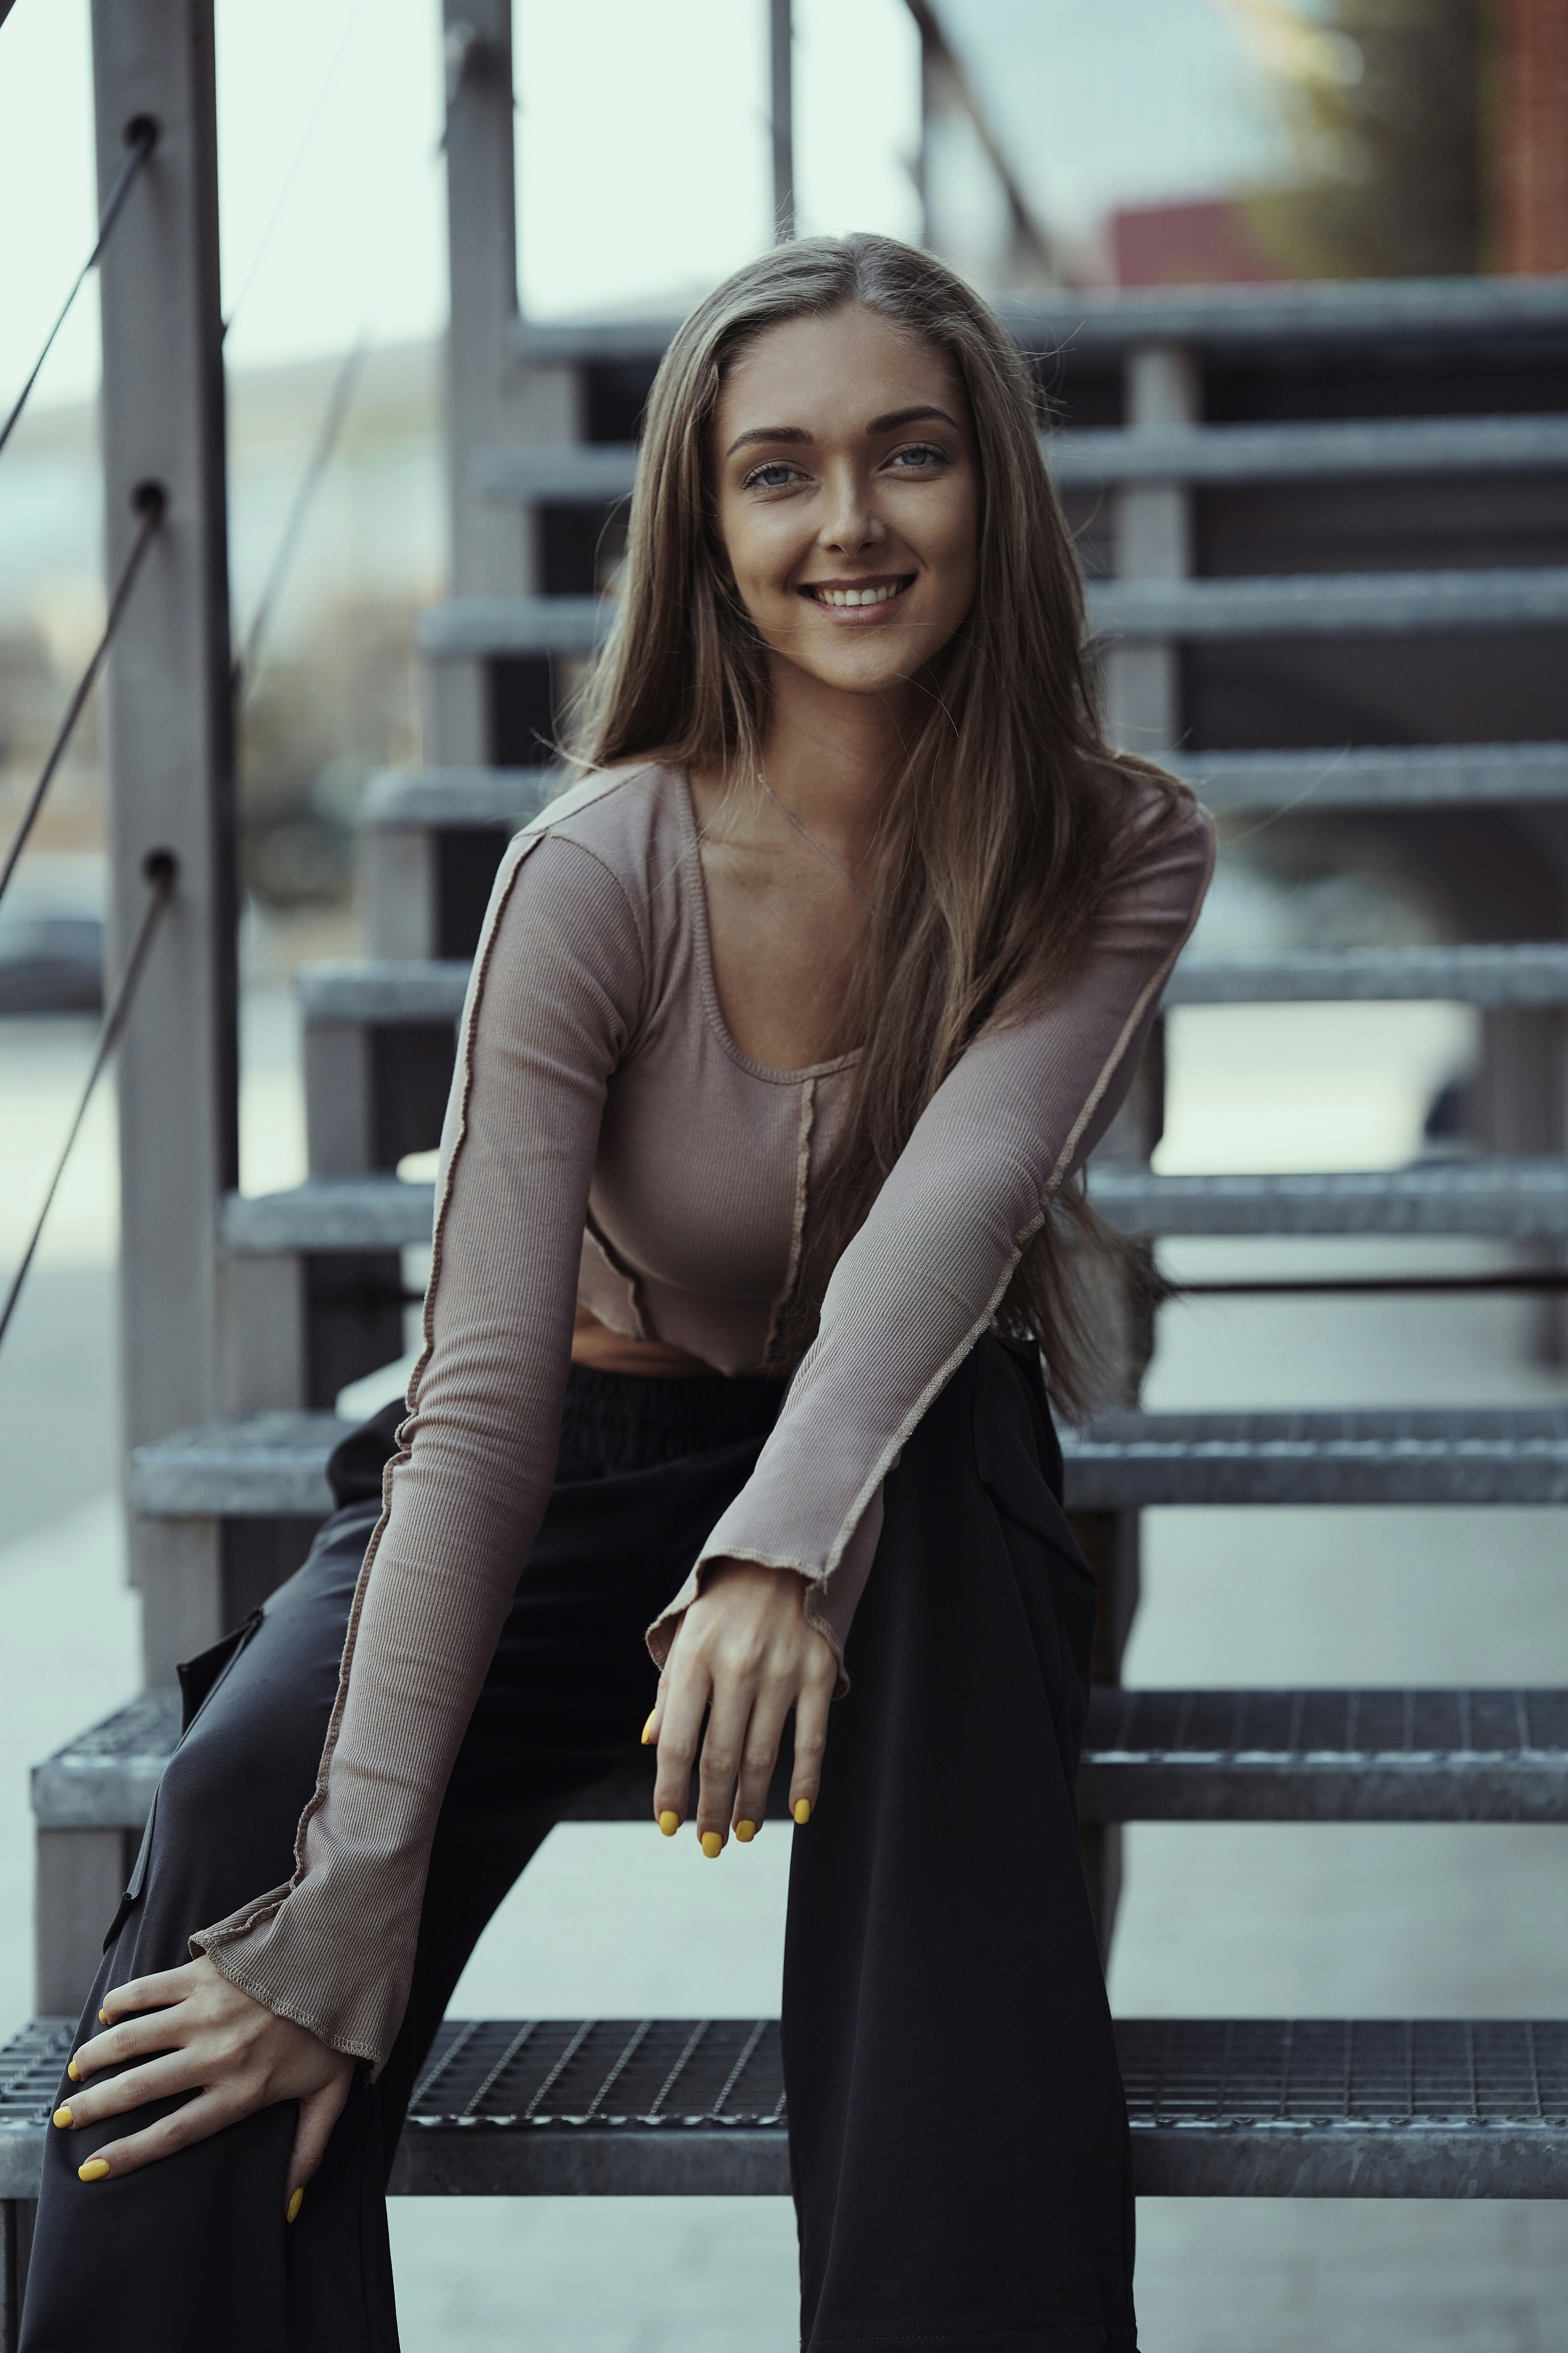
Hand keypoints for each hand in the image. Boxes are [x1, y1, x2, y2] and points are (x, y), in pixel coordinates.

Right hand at [54, 1955, 353, 2214]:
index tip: (94, 2168)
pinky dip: (122, 2003)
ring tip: (76, 2071)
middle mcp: (217, 2053)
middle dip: (95, 2106)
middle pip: (141, 2087)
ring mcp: (207, 2009)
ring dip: (97, 2056)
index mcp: (243, 2088)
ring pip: (134, 2038)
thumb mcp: (330, 2096)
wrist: (343, 1958)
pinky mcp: (204, 1973)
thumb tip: (290, 2208)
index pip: (175, 2133)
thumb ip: (308, 2152)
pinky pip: (150, 1989)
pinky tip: (107, 2016)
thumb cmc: (337, 2029)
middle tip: (65, 2117)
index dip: (130, 2154)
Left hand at [645, 1557, 834, 1851]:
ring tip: (741, 1831)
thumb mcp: (684, 1636)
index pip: (676, 1743)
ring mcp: (781, 1670)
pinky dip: (806, 1782)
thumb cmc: (724, 1604)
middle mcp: (736, 1667)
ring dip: (750, 1804)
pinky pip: (812, 1740)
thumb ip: (669, 1691)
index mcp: (693, 1658)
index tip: (669, 1825)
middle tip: (709, 1843)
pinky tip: (798, 1812)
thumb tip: (652, 1744)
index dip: (670, 1791)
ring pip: (763, 1757)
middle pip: (719, 1759)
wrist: (783, 1553)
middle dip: (712, 1809)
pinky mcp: (819, 1671)